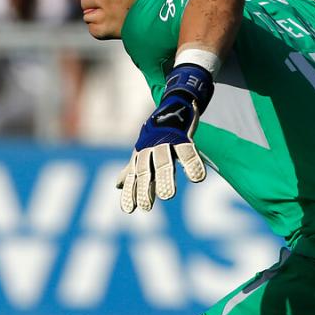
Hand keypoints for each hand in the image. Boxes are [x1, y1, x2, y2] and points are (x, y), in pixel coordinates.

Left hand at [116, 64, 212, 212]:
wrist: (173, 105)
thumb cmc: (157, 134)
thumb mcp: (142, 151)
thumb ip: (131, 169)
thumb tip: (117, 185)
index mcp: (140, 154)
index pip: (134, 176)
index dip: (131, 192)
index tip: (130, 210)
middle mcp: (150, 148)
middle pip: (146, 170)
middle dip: (145, 188)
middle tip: (146, 207)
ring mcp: (166, 141)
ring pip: (164, 161)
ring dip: (165, 178)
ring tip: (168, 196)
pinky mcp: (182, 135)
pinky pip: (187, 151)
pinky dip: (192, 164)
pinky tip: (198, 178)